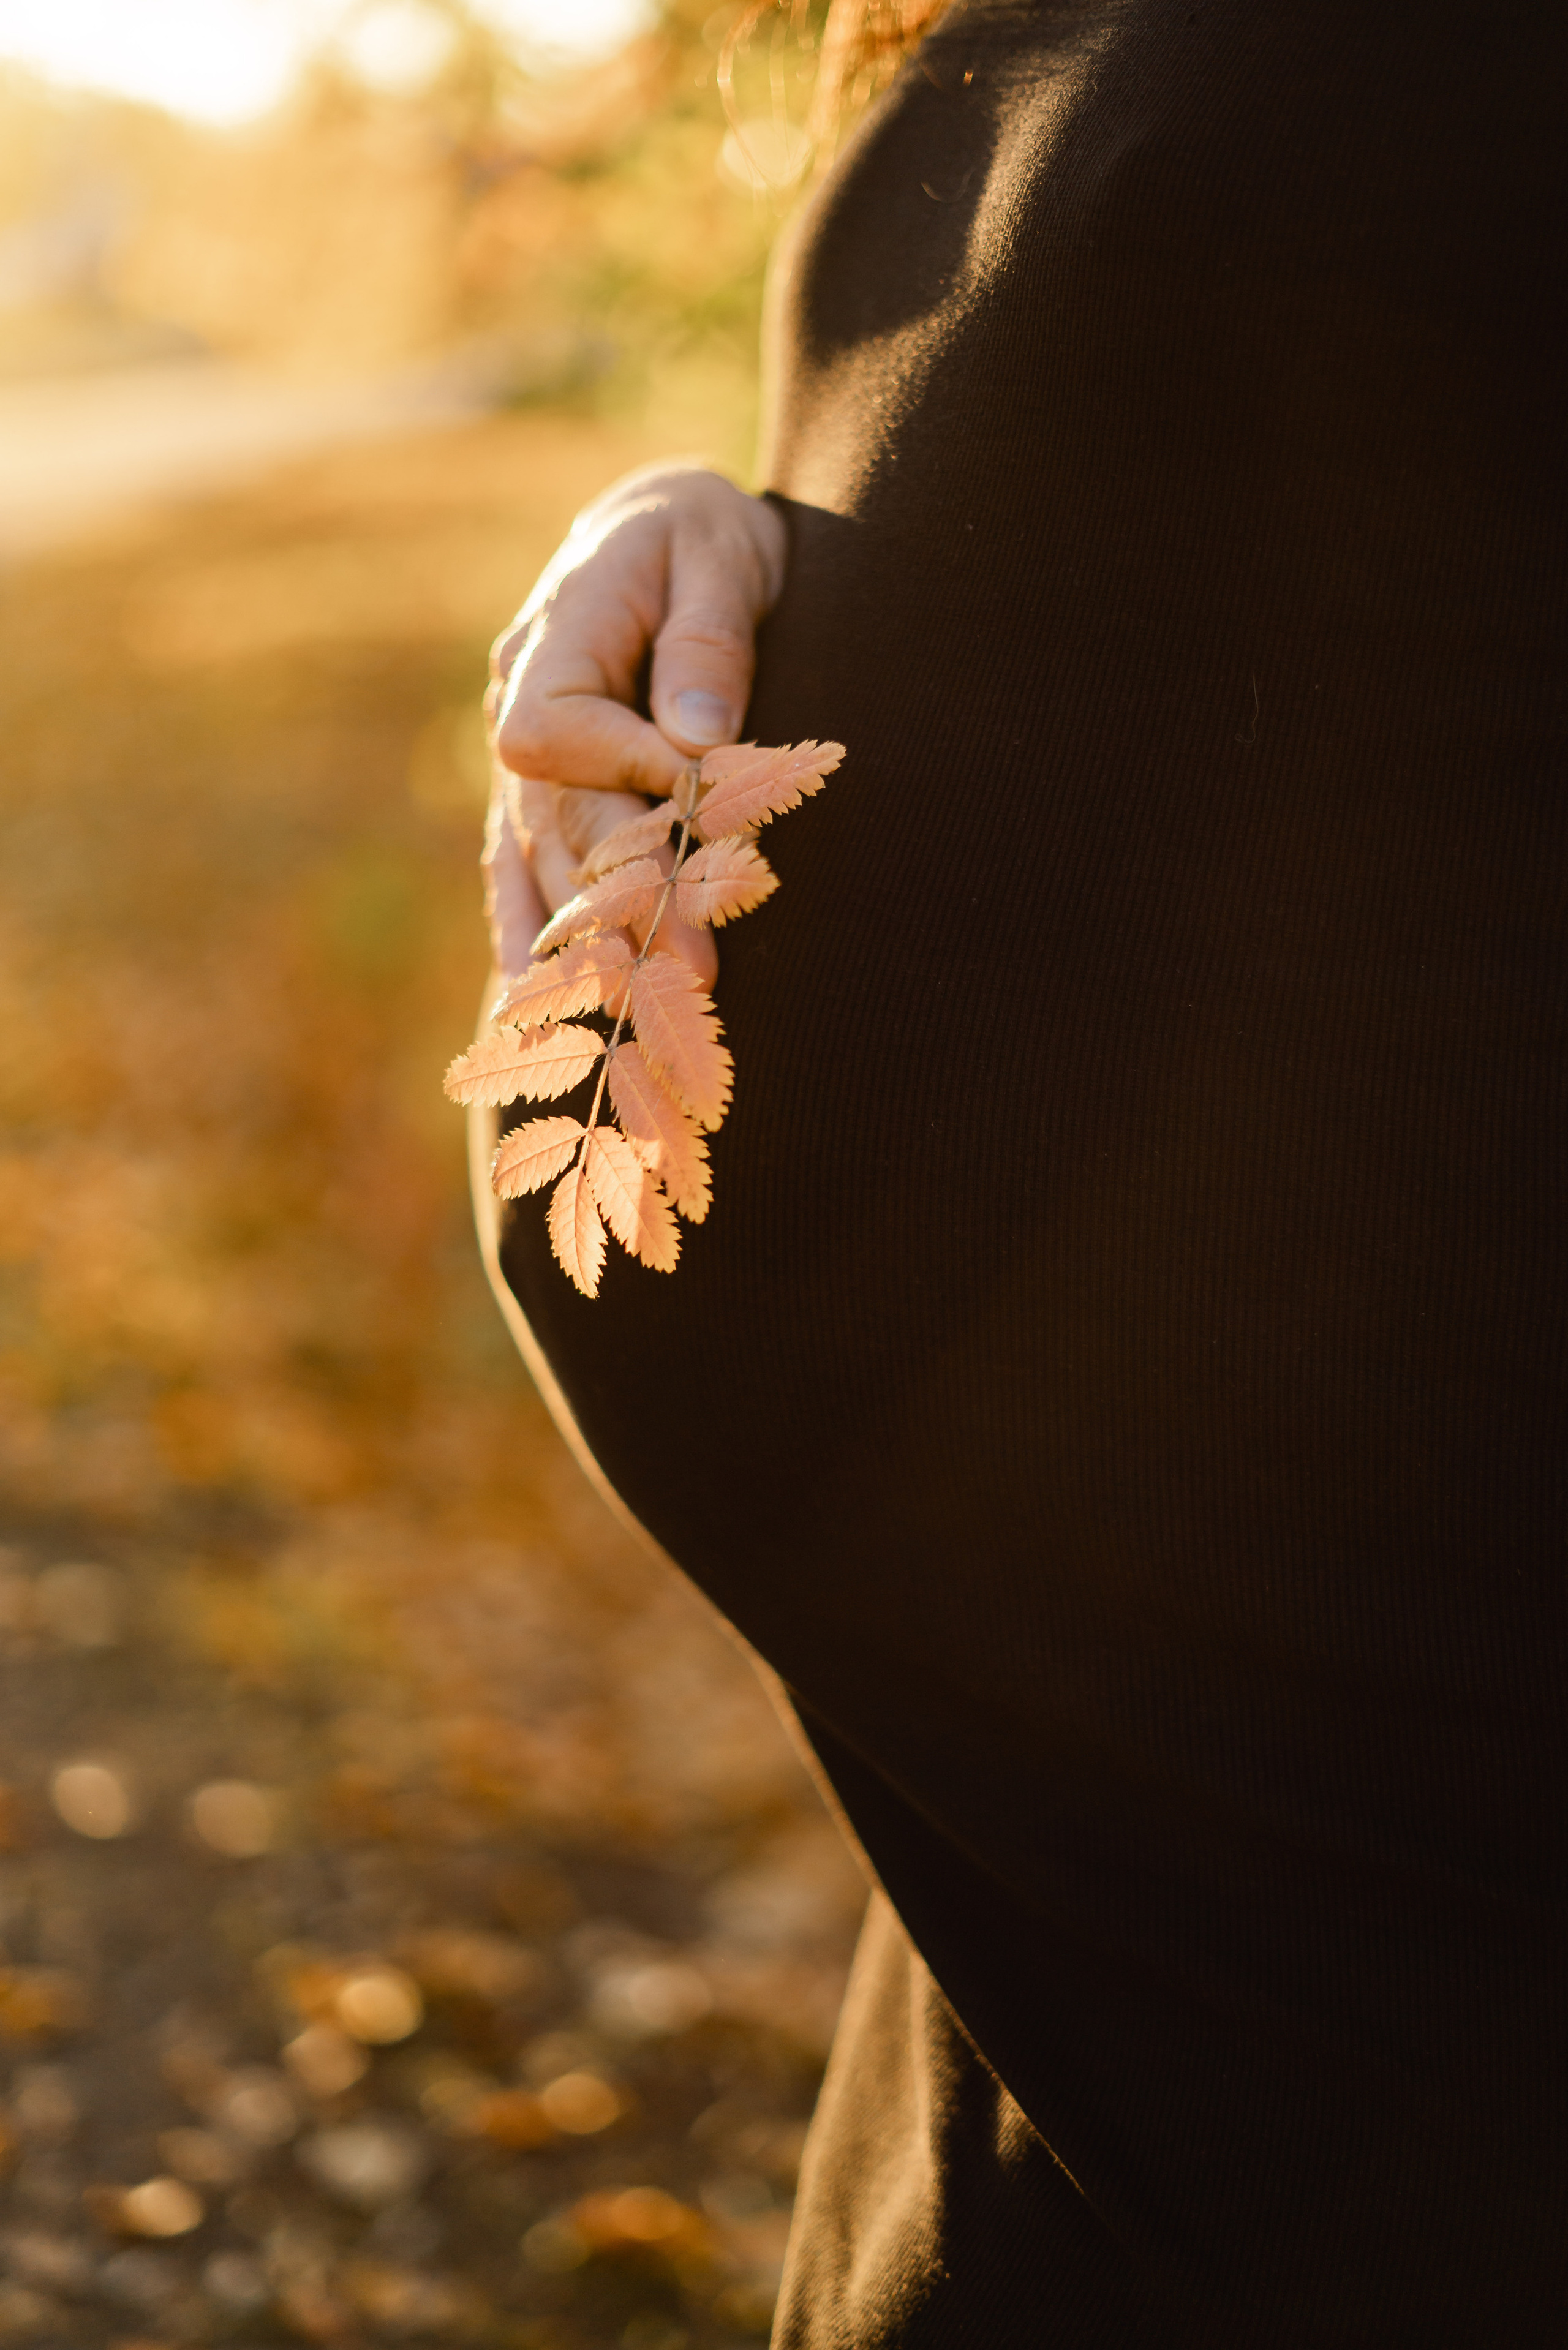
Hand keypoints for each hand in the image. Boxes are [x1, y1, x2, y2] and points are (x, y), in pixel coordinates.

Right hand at [481, 465, 786, 982]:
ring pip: (539, 860)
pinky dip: (529, 930)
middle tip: (691, 966)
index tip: (695, 801)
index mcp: (552, 638)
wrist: (670, 534)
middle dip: (623, 896)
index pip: (551, 731)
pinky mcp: (536, 793)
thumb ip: (708, 639)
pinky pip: (516, 868)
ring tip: (644, 1006)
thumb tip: (696, 735)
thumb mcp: (720, 554)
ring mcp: (518, 759)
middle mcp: (513, 704)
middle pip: (554, 819)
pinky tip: (537, 996)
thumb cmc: (703, 537)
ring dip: (589, 937)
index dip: (616, 774)